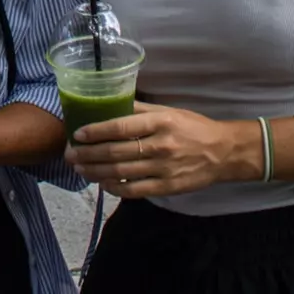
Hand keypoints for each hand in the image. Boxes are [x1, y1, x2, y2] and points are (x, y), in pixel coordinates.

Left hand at [65, 102, 253, 199]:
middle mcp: (160, 145)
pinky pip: (134, 190)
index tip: (77, 134)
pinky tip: (102, 183)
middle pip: (115, 152)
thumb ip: (139, 110)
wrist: (223, 152)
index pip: (120, 126)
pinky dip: (115, 187)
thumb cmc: (192, 127)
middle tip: (70, 154)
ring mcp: (163, 168)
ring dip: (95, 171)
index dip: (95, 131)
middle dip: (87, 154)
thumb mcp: (168, 111)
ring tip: (79, 168)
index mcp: (160, 122)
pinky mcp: (167, 186)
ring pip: (120, 172)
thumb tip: (109, 103)